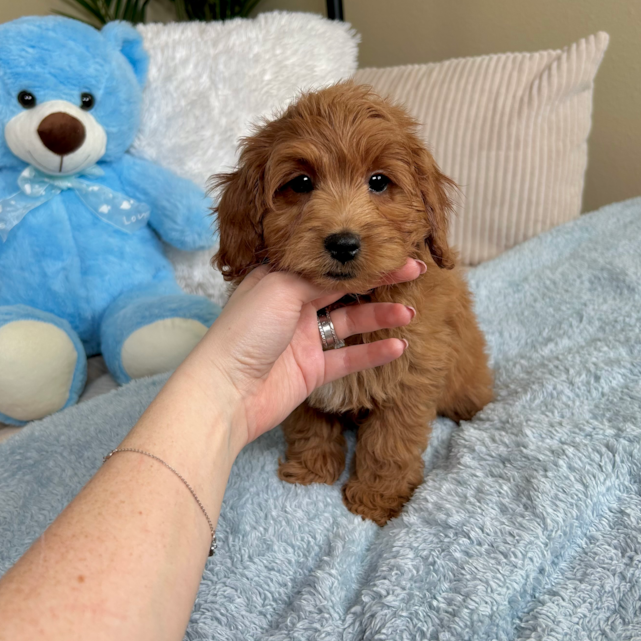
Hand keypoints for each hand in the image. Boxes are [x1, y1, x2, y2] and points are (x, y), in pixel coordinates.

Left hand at [178, 259, 424, 449]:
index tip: (389, 247)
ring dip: (380, 317)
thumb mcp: (279, 287)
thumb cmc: (245, 331)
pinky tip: (398, 346)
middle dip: (377, 280)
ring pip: (350, 322)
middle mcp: (292, 307)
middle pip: (342, 289)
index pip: (325, 263)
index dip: (356, 257)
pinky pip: (349, 357)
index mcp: (279, 281)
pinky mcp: (312, 371)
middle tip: (413, 271)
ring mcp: (303, 340)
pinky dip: (373, 352)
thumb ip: (314, 275)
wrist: (227, 392)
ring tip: (409, 313)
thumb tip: (341, 266)